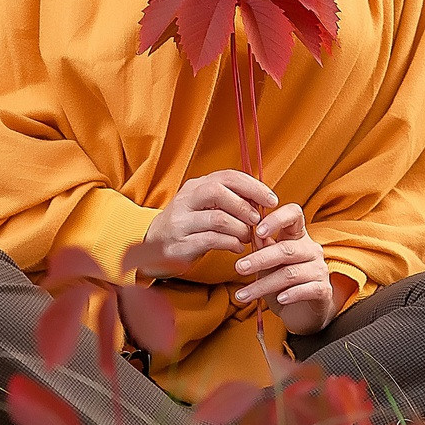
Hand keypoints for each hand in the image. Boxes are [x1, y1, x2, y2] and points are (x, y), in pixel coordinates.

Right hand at [133, 170, 278, 277]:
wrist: (152, 247)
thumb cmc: (188, 225)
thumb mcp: (204, 206)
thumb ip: (228, 200)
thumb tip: (262, 200)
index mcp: (195, 186)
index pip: (227, 177)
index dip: (253, 186)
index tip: (271, 200)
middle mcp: (186, 200)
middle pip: (218, 191)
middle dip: (245, 206)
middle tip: (258, 220)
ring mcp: (181, 222)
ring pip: (218, 219)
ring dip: (241, 229)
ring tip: (248, 237)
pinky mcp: (180, 244)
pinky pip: (212, 240)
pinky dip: (231, 244)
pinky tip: (238, 248)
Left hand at [234, 203, 337, 334]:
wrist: (302, 311)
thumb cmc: (282, 282)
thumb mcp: (269, 263)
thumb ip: (263, 248)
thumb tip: (252, 234)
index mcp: (297, 236)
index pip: (294, 214)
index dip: (277, 218)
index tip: (257, 230)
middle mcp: (311, 249)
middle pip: (286, 249)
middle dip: (260, 259)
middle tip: (239, 267)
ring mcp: (319, 269)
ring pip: (290, 274)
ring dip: (263, 285)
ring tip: (243, 294)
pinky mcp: (323, 290)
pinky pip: (306, 289)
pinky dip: (290, 294)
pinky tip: (278, 299)